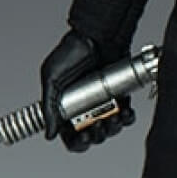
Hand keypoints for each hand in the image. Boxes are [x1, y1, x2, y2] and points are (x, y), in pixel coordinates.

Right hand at [40, 29, 135, 152]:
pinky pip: (126, 114)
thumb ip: (48, 108)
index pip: (71, 135)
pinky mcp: (120, 95)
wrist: (99, 36)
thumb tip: (50, 133)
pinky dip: (127, 117)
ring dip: (113, 127)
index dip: (77, 142)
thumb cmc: (72, 52)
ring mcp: (104, 102)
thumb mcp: (52, 79)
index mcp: (67, 108)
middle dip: (97, 134)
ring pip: (110, 127)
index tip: (83, 136)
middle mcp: (86, 107)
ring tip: (113, 116)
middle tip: (99, 124)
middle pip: (93, 134)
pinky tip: (125, 112)